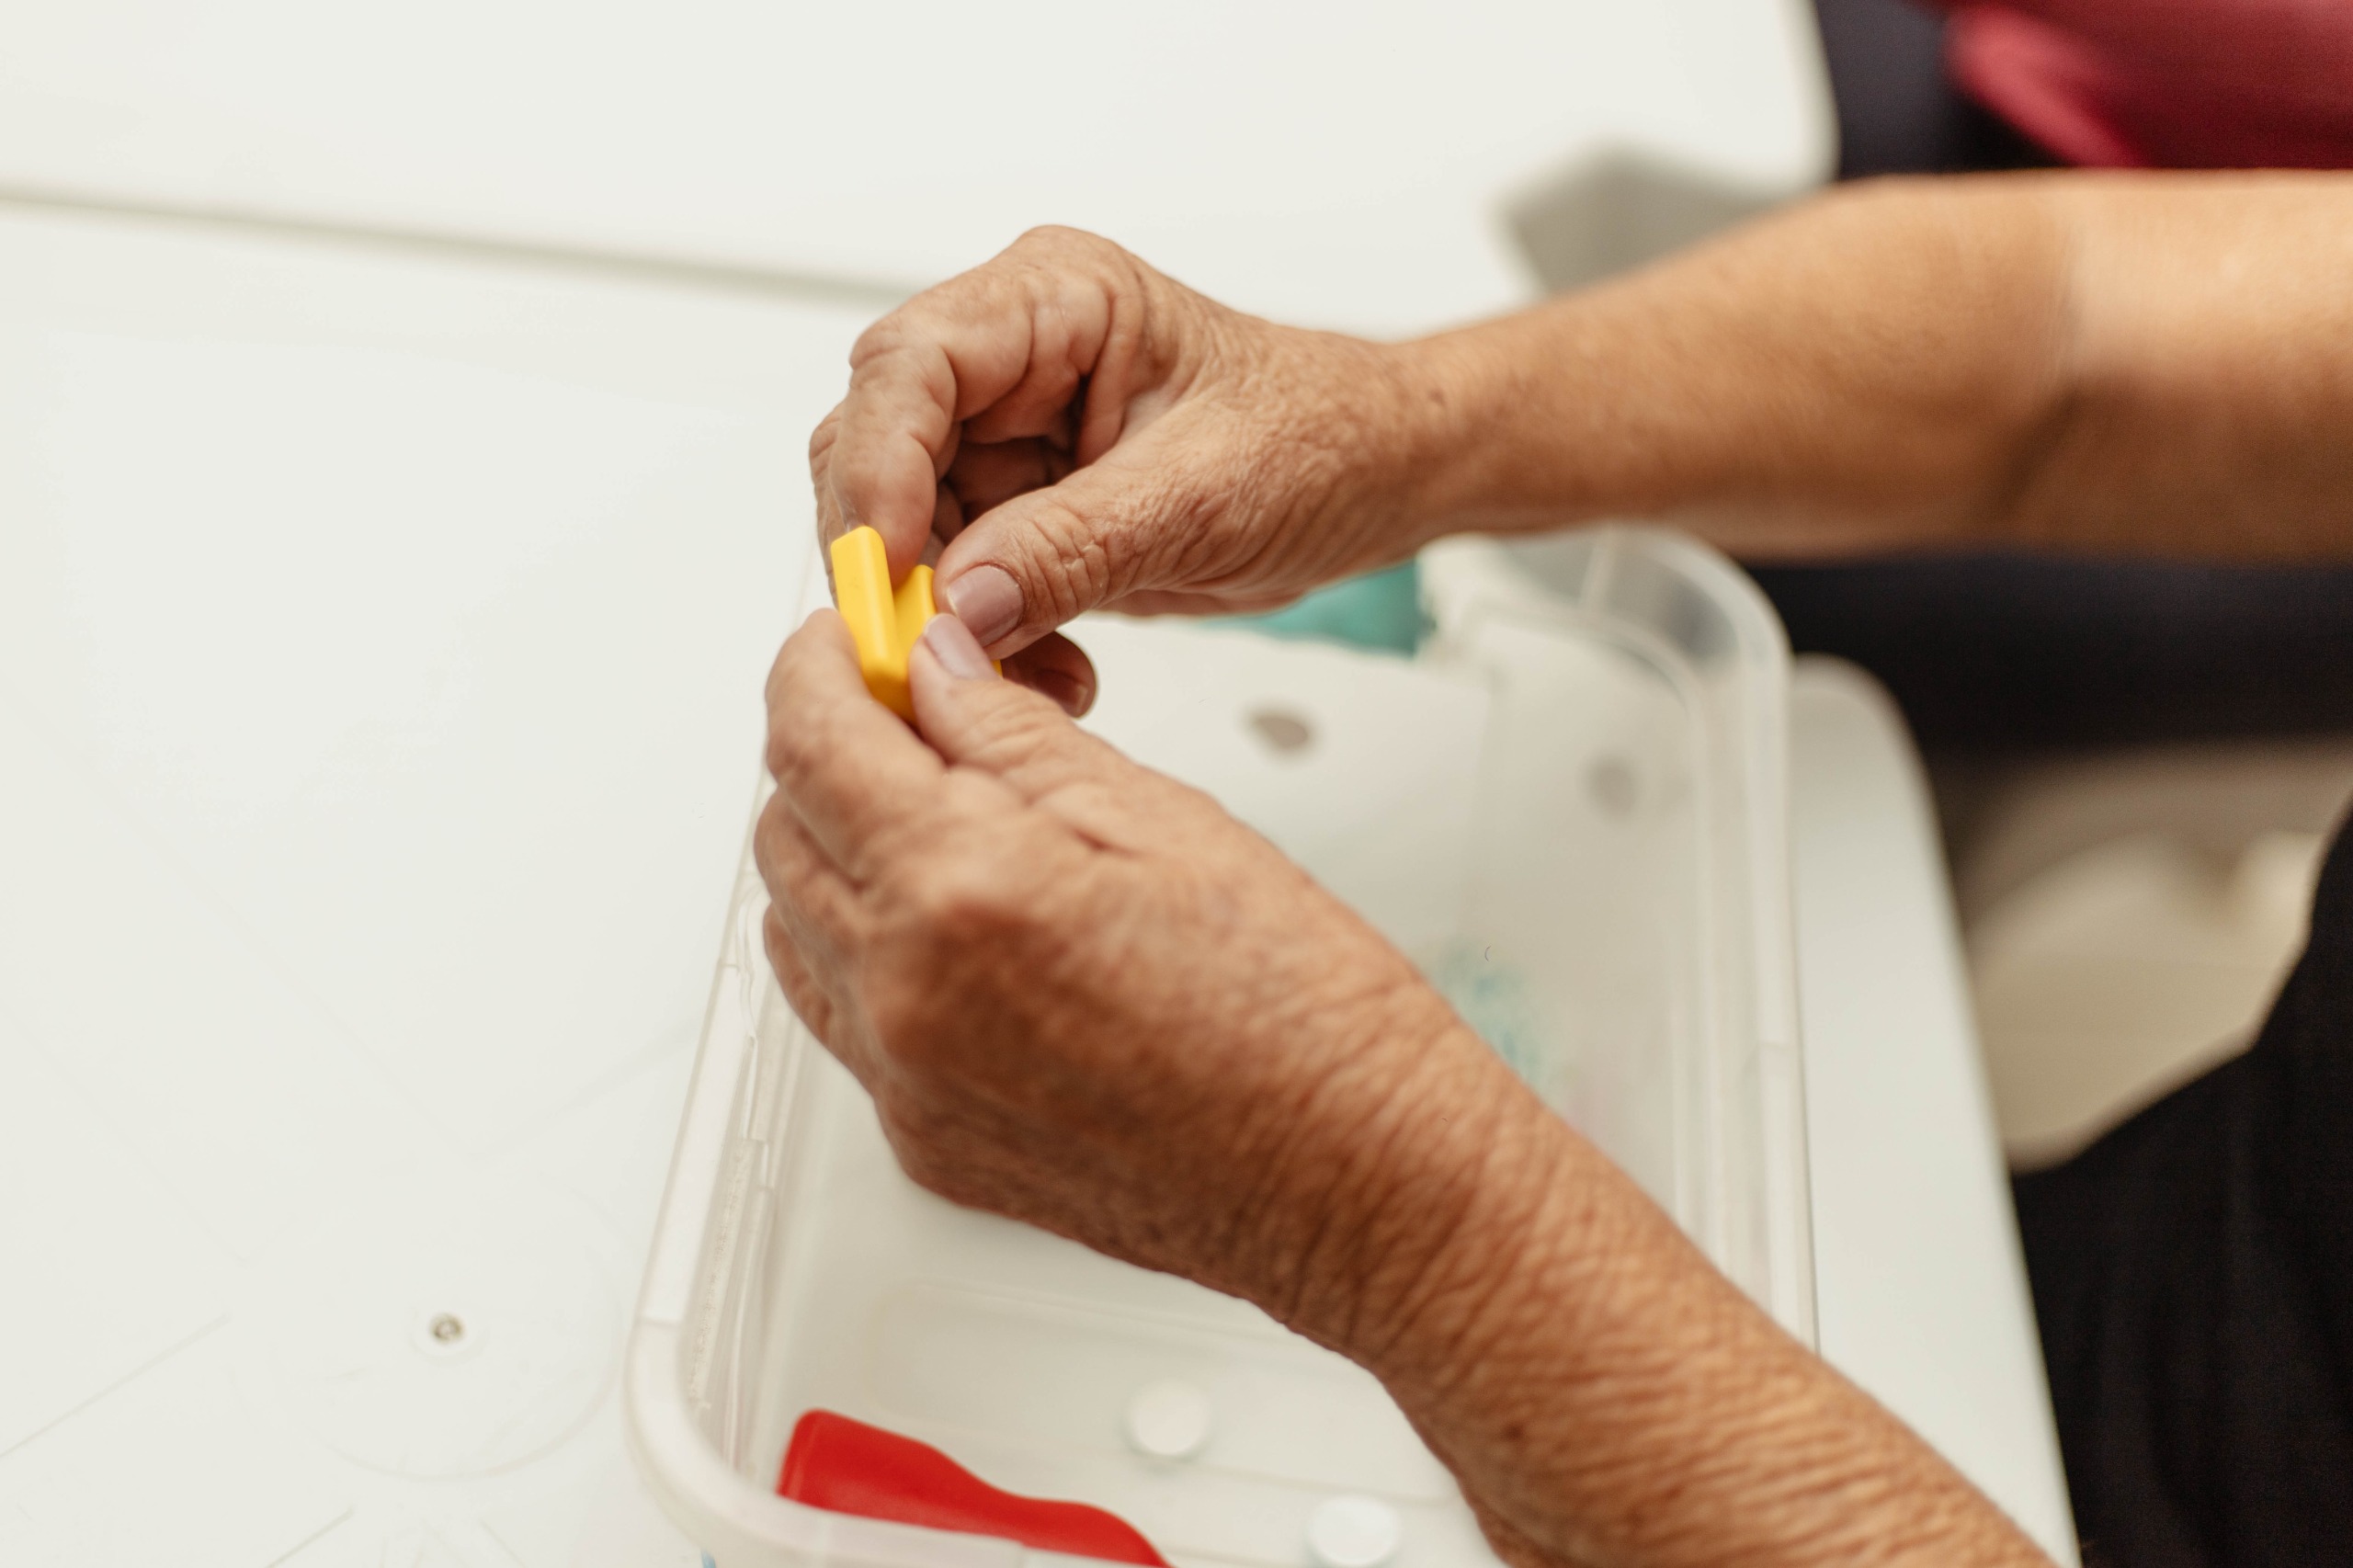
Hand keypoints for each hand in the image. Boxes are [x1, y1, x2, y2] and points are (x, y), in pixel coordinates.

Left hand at [755, 604, 1543, 1338]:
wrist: (1356, 1183)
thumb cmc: (1302, 1014)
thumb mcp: (1163, 817)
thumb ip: (1016, 735)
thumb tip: (938, 668)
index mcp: (961, 891)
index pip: (812, 740)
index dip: (818, 664)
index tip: (850, 638)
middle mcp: (906, 998)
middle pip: (783, 836)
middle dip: (827, 753)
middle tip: (914, 714)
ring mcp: (907, 1085)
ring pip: (798, 931)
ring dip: (838, 855)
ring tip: (943, 819)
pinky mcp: (926, 1145)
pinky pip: (847, 1023)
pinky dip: (873, 952)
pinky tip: (967, 926)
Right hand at [808, 228, 1444, 695]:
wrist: (1375, 478)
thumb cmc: (1320, 439)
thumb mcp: (1203, 496)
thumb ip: (1073, 547)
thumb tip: (959, 606)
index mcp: (1055, 300)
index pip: (910, 365)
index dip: (879, 468)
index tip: (896, 567)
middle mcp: (1011, 361)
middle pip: (875, 450)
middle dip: (898, 560)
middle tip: (934, 648)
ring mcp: (1006, 440)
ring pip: (904, 533)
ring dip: (946, 620)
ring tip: (1030, 674)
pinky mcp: (1019, 512)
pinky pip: (954, 584)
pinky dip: (986, 643)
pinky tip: (1053, 670)